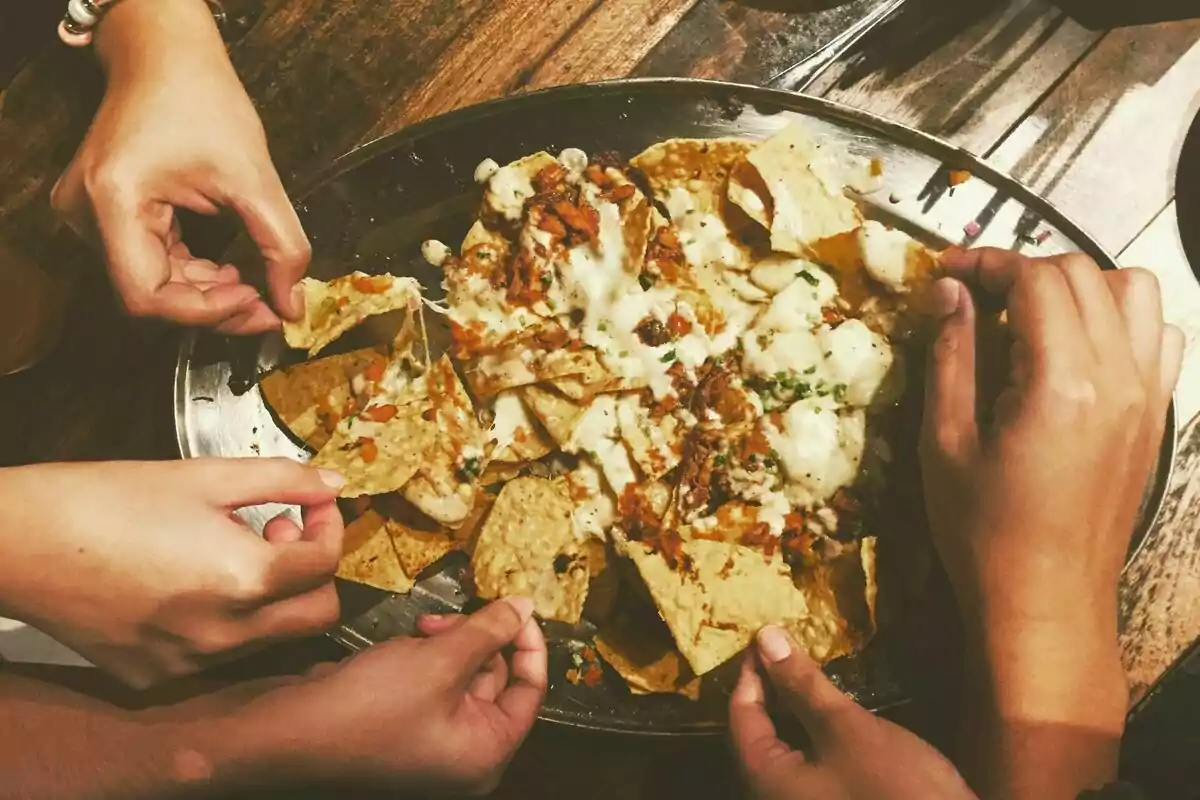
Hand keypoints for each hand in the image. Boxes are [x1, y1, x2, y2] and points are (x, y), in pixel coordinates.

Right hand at [0, 458, 345, 687]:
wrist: (19, 543)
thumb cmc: (106, 501)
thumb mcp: (206, 476)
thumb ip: (283, 479)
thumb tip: (332, 484)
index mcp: (243, 579)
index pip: (326, 564)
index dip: (330, 526)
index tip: (314, 505)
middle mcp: (223, 635)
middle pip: (317, 617)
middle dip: (314, 573)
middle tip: (280, 532)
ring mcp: (189, 664)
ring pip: (270, 640)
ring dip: (271, 597)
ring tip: (229, 550)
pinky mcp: (156, 679)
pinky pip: (217, 656)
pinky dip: (224, 622)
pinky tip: (191, 583)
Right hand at [51, 0, 308, 334]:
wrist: (165, 55)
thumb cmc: (199, 97)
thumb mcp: (255, 177)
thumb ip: (281, 246)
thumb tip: (292, 304)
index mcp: (113, 200)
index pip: (147, 295)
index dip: (204, 312)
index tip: (256, 304)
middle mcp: (88, 214)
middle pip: (149, 296)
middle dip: (213, 308)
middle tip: (266, 308)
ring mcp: (91, 217)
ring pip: (151, 286)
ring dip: (206, 296)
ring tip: (253, 287)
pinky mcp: (106, 217)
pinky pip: (150, 265)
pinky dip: (193, 276)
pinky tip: (227, 272)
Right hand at [240, 598, 546, 794]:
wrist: (284, 732)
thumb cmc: (365, 710)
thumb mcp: (439, 660)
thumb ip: (489, 630)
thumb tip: (525, 606)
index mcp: (485, 753)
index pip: (530, 689)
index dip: (527, 641)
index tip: (516, 605)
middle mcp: (462, 754)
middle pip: (494, 679)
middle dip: (475, 638)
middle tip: (447, 617)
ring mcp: (430, 742)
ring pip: (460, 674)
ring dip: (446, 643)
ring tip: (419, 631)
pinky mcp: (401, 726)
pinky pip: (429, 681)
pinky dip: (422, 656)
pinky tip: (400, 645)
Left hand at [730, 626, 974, 799]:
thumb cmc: (895, 786)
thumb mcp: (846, 728)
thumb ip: (801, 685)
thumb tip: (766, 639)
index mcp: (765, 781)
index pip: (739, 715)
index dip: (751, 671)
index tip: (765, 634)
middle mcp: (773, 796)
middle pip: (756, 732)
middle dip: (769, 688)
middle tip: (784, 645)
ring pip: (782, 747)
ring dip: (790, 709)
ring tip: (804, 668)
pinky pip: (806, 762)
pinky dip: (810, 733)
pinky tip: (827, 709)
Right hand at [921, 250, 1183, 796]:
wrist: (1045, 599)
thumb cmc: (981, 531)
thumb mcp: (944, 441)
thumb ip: (950, 355)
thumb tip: (949, 291)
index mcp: (1060, 384)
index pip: (1035, 279)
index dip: (986, 263)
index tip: (947, 273)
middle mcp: (1117, 379)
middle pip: (1082, 274)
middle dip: (1024, 270)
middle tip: (976, 298)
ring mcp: (1146, 397)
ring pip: (1132, 292)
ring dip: (1079, 285)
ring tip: (1031, 315)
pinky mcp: (1155, 416)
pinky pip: (1159, 336)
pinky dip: (1121, 320)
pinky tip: (1078, 347)